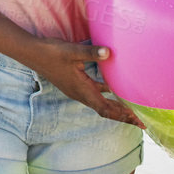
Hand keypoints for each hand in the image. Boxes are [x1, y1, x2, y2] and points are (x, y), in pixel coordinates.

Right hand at [27, 38, 144, 127]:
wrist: (31, 53)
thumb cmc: (50, 52)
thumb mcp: (72, 51)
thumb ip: (91, 53)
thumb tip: (110, 52)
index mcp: (82, 90)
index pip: (106, 109)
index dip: (123, 116)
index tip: (138, 122)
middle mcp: (80, 94)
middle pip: (106, 110)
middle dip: (124, 116)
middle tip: (142, 121)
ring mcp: (77, 90)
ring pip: (101, 104)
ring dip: (116, 108)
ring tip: (131, 110)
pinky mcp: (75, 84)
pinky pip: (95, 95)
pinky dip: (106, 96)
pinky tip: (113, 91)